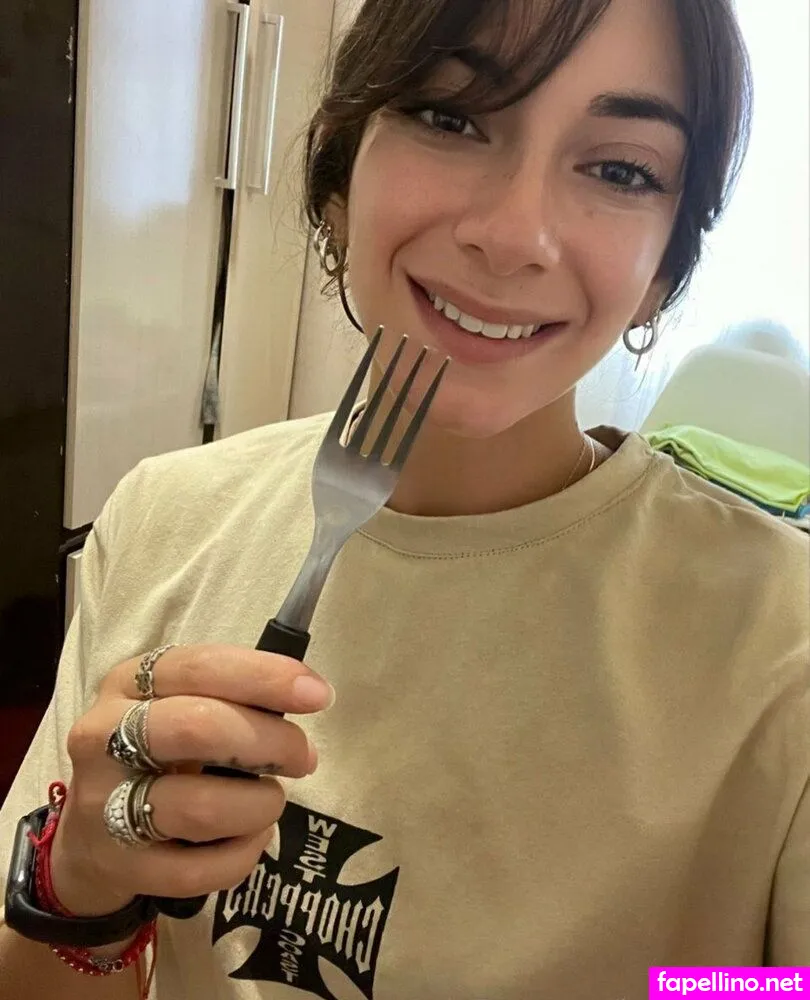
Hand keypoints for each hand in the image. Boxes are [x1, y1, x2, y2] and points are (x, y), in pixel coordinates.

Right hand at [49, 644, 334, 916]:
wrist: (90, 838)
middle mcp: (105, 738)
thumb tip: (307, 694)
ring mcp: (105, 805)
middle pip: (196, 729)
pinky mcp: (120, 866)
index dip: (265, 678)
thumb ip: (230, 694)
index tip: (317, 695)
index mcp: (128, 683)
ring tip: (271, 800)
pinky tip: (252, 837)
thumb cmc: (155, 755)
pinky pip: (197, 869)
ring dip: (259, 804)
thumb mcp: (176, 705)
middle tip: (303, 757)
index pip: (199, 667)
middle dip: (269, 741)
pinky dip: (242, 854)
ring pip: (200, 807)